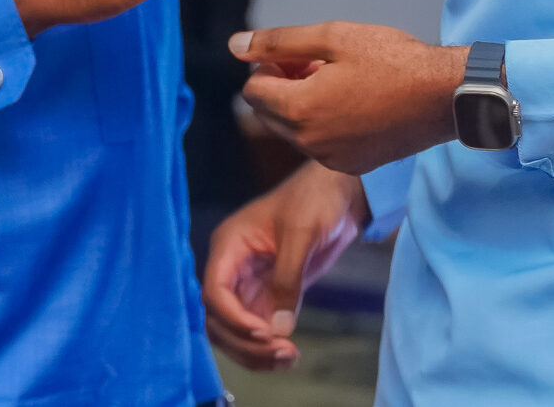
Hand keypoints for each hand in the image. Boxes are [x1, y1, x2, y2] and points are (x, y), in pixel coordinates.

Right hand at [202, 162, 367, 370]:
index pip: (214, 291)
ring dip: (254, 352)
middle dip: (245, 341)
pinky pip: (257, 331)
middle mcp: (232, 268)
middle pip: (218, 319)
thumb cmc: (314, 199)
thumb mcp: (301, 234)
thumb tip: (278, 330)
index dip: (233, 317)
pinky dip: (267, 348)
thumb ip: (287, 280)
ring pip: (234, 331)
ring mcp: (248, 285)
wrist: (339, 194)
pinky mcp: (268, 296)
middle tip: (282, 351)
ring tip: (288, 358)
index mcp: (229, 245)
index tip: (264, 331)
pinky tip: (288, 355)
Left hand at [233, 22, 467, 173]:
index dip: (269, 65)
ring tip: (340, 81)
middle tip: (319, 64)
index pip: (252, 89)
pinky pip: (320, 145)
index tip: (299, 54)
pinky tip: (356, 102)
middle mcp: (309, 142)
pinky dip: (325, 124)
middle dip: (282, 86)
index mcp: (299, 109)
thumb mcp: (332, 37)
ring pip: (293, 130)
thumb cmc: (392, 60)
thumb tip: (236, 45)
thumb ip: (279, 41)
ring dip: (303, 105)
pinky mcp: (353, 165)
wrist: (445, 96)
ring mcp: (331, 159)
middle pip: (268, 112)